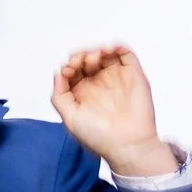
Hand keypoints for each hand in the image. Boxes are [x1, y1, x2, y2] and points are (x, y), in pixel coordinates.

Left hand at [51, 45, 176, 175]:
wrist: (126, 144)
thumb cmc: (98, 137)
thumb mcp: (69, 118)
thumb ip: (59, 95)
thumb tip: (59, 73)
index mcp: (83, 94)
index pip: (73, 70)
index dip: (69, 65)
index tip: (68, 70)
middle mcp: (99, 84)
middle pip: (87, 59)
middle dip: (81, 55)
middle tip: (80, 61)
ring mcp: (116, 79)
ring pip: (105, 54)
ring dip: (97, 50)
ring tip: (94, 57)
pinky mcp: (133, 75)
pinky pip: (125, 54)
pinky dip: (117, 46)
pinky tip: (109, 50)